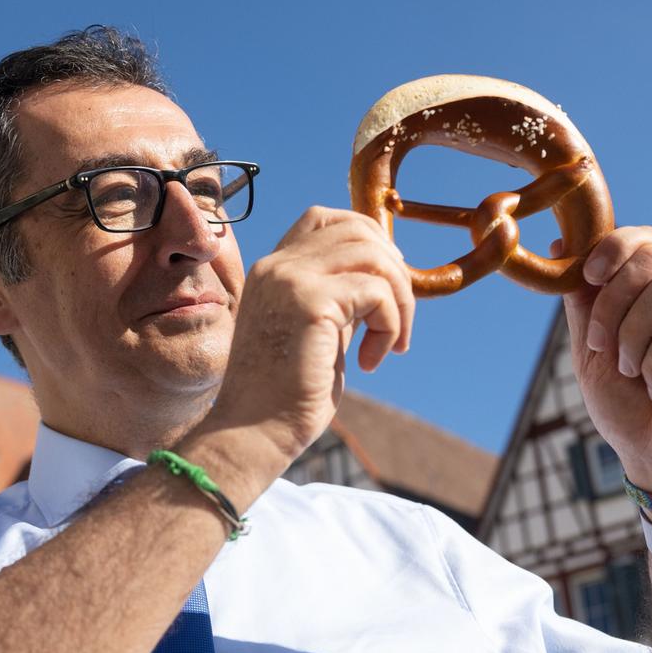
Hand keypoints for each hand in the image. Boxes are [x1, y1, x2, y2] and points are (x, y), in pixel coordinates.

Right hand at [199, 207, 414, 469]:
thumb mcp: (316, 332)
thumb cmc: (285, 395)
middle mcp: (277, 265)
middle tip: (399, 320)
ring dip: (399, 300)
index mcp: (272, 269)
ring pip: (374, 256)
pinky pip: (377, 293)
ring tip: (392, 343)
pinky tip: (371, 361)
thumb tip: (387, 277)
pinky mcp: (309, 302)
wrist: (252, 434)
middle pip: (357, 228)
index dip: (366, 239)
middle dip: (394, 270)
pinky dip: (390, 326)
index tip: (384, 285)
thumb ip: (339, 299)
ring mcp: (290, 279)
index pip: (324, 218)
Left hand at [556, 226, 651, 495]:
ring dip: (634, 337)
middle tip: (605, 348)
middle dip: (613, 303)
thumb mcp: (589, 350)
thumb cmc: (626, 406)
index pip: (646, 241)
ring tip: (635, 373)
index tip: (588, 276)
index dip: (615, 248)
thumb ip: (582, 301)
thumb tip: (562, 243)